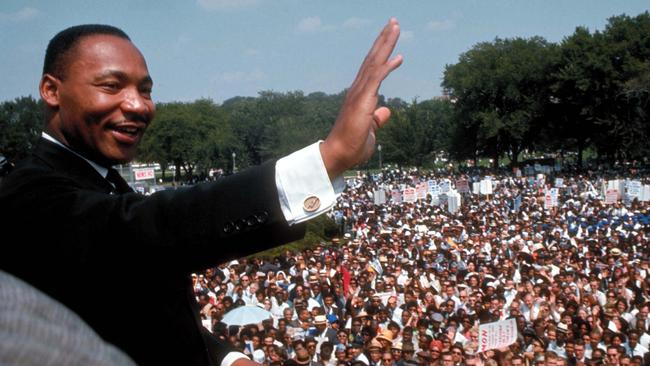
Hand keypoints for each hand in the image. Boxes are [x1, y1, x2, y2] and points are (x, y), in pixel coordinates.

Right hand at [320, 18, 402, 177]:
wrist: (338, 155)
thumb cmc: (351, 146)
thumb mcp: (370, 129)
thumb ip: (377, 118)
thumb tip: (386, 110)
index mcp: (359, 95)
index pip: (372, 67)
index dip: (382, 51)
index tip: (390, 36)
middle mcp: (357, 90)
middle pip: (373, 58)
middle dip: (384, 39)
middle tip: (394, 21)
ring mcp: (358, 94)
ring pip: (374, 63)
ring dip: (385, 44)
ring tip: (395, 27)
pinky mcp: (362, 101)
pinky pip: (376, 79)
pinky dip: (387, 66)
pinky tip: (398, 57)